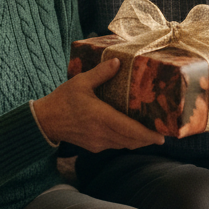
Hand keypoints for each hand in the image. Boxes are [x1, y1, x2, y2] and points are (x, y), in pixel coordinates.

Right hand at [32, 58, 165, 151]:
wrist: (45, 121)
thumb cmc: (63, 100)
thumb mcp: (81, 82)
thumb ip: (101, 73)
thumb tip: (118, 62)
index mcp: (101, 117)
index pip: (130, 130)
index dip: (148, 135)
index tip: (162, 136)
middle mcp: (102, 133)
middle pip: (132, 141)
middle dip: (148, 138)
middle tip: (163, 132)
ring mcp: (98, 143)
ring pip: (125, 145)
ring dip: (138, 141)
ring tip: (150, 132)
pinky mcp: (94, 147)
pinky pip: (115, 145)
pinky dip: (126, 140)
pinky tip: (130, 132)